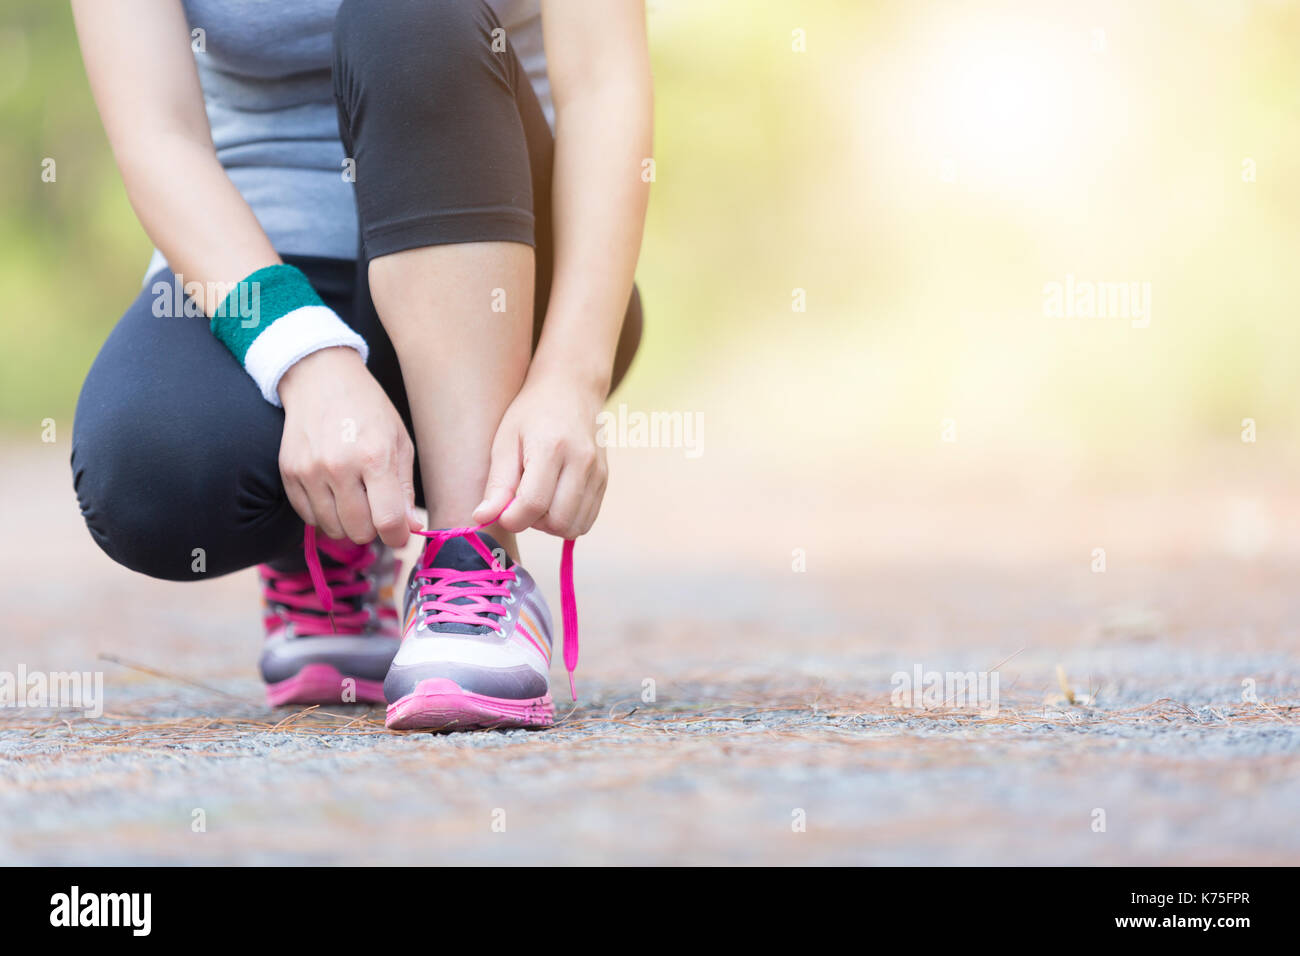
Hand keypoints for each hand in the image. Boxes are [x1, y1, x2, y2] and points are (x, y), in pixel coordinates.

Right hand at [277, 347, 420, 546]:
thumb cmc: (368, 410)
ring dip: (347, 522)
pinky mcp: (289, 474)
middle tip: (376, 508)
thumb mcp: (400, 442)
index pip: (387, 521)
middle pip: (359, 531)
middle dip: (373, 528)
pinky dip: (325, 513)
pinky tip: (333, 490)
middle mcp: (339, 466)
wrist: (322, 379)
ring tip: (355, 496)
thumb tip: (411, 529)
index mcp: (375, 457)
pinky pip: (309, 517)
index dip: (398, 536)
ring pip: (332, 529)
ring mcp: (310, 471)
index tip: (400, 534)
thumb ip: (405, 489)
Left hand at [473, 372, 606, 538]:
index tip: (500, 511)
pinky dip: (566, 521)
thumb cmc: (531, 413)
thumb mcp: (505, 441)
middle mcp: (581, 461)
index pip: (533, 503)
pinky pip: (586, 521)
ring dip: (550, 525)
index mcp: (552, 447)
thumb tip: (482, 518)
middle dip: (532, 522)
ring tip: (537, 500)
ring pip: (574, 527)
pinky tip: (553, 500)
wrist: (572, 389)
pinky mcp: (605, 480)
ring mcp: (598, 472)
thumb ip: (497, 483)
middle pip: (557, 521)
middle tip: (520, 502)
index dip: (511, 518)